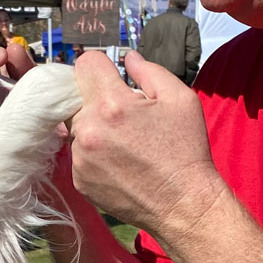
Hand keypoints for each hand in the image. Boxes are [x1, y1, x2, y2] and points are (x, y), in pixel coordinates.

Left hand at [69, 51, 221, 237]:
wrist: (184, 204)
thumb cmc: (186, 150)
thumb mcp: (180, 98)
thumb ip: (149, 70)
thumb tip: (128, 58)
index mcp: (112, 104)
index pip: (85, 63)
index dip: (102, 66)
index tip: (114, 77)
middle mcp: (89, 129)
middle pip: (76, 96)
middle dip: (97, 99)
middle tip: (125, 116)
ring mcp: (81, 158)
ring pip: (76, 126)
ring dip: (94, 127)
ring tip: (126, 143)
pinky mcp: (79, 180)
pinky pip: (79, 154)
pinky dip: (94, 154)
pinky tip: (120, 162)